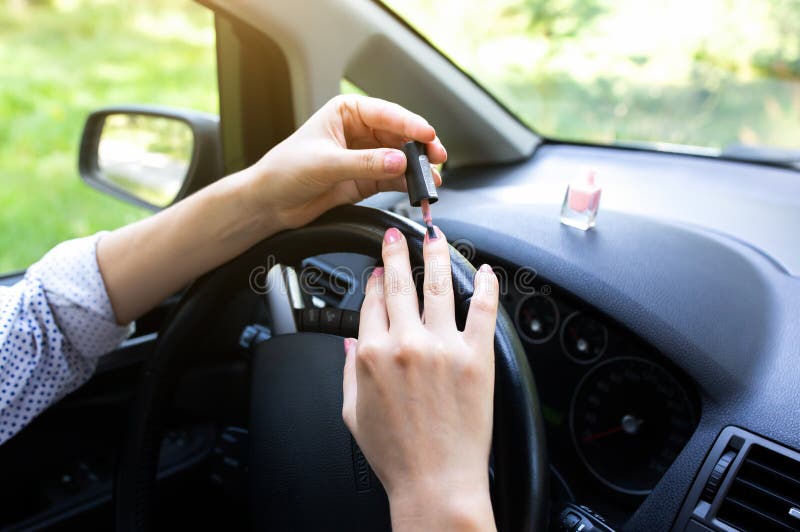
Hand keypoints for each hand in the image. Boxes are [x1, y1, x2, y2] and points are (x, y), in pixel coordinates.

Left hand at [248, 94, 446, 230]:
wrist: (269, 202)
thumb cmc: (285, 171)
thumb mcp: (326, 163)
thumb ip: (365, 163)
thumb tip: (399, 161)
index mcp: (347, 112)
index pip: (387, 113)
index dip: (410, 124)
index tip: (428, 135)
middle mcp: (360, 131)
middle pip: (400, 135)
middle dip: (420, 147)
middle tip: (437, 157)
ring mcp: (366, 156)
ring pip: (401, 158)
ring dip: (417, 168)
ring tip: (432, 178)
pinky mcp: (367, 179)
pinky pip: (394, 178)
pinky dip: (407, 184)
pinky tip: (418, 189)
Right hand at [342, 227, 498, 531]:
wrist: (434, 482)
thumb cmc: (396, 455)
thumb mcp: (353, 413)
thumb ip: (347, 371)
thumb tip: (350, 342)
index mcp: (372, 354)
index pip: (373, 302)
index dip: (376, 281)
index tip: (380, 271)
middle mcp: (406, 343)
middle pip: (401, 283)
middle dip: (397, 253)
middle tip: (397, 237)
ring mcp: (443, 346)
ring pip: (438, 284)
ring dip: (434, 254)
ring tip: (434, 235)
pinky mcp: (476, 356)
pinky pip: (482, 309)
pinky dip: (485, 285)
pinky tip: (484, 271)